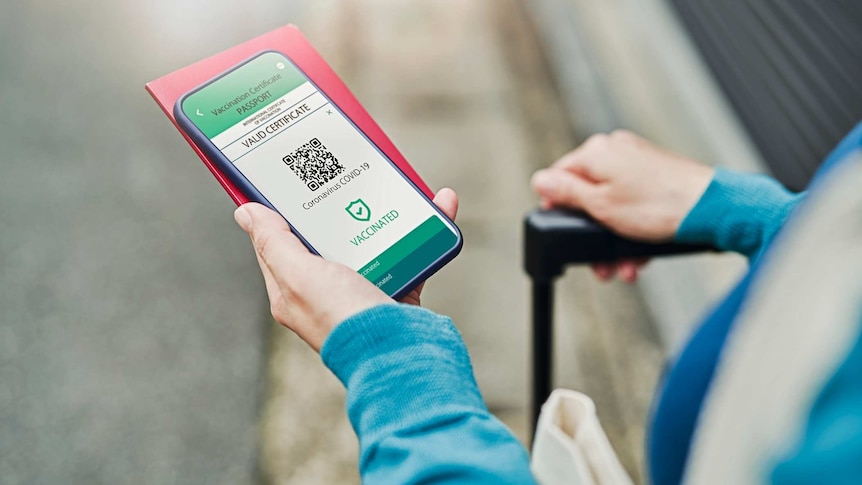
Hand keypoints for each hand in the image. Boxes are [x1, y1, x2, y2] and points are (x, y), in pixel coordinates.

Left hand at [233, 189, 458, 350]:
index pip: (276, 242)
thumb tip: (245, 212)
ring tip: (396, 183)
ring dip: (388, 210)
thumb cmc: (345, 319)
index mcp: (293, 291)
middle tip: (344, 170)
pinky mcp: (400, 292)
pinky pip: (411, 252)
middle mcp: (327, 292)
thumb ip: (274, 243)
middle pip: (327, 235)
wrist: (402, 357)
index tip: (286, 176)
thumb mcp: (300, 276)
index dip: (277, 209)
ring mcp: (364, 292)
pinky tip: (440, 206)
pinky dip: (427, 229)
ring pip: (373, 240)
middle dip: (338, 203)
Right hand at [531, 131, 712, 281]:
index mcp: (596, 152)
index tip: (563, 233)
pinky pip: (632, 204)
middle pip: (586, 195)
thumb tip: (539, 181)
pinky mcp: (657, 176)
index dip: (558, 208)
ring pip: (611, 204)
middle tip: (597, 263)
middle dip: (589, 234)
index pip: (558, 176)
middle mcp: (616, 150)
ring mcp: (638, 162)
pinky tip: (637, 255)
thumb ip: (565, 192)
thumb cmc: (660, 206)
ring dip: (611, 239)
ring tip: (621, 266)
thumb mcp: (600, 205)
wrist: (714, 209)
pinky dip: (631, 229)